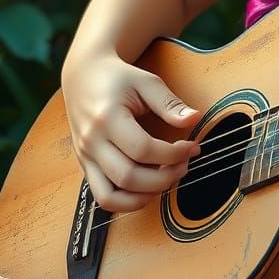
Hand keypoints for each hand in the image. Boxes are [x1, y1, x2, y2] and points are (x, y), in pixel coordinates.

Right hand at [60, 50, 201, 212]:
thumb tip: (195, 119)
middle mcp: (92, 142)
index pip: (143, 149)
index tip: (192, 147)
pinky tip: (147, 188)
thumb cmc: (117, 78)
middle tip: (184, 165)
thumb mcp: (146, 82)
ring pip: (111, 197)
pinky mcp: (85, 165)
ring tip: (167, 179)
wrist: (83, 76)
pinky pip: (103, 197)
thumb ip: (169, 103)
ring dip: (145, 196)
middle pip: (128, 177)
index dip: (173, 154)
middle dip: (164, 178)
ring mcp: (85, 157)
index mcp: (107, 118)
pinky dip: (126, 201)